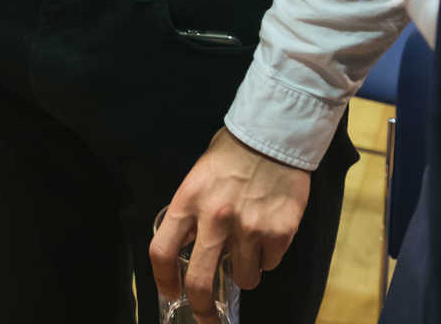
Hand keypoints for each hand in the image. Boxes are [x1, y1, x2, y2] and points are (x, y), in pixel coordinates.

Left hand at [152, 129, 311, 320]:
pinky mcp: (278, 232)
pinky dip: (268, 257)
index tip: (171, 293)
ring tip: (249, 249)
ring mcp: (248, 228)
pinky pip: (270, 264)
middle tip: (207, 315)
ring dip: (245, 273)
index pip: (162, 251)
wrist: (272, 135)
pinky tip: (269, 233)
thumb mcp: (199, 178)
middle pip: (199, 281)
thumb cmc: (231, 154)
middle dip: (203, 308)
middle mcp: (215, 218)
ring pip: (243, 279)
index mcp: (188, 202)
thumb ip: (193, 213)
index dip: (163, 281)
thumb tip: (190, 249)